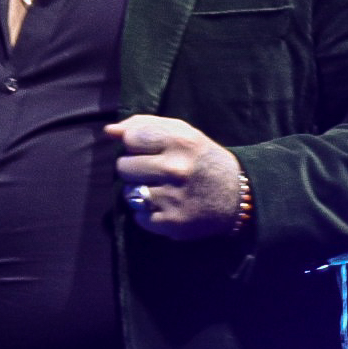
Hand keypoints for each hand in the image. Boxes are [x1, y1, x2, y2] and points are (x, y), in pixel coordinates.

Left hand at [106, 115, 243, 239]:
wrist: (238, 197)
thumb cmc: (203, 160)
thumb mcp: (183, 134)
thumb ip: (145, 126)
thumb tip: (109, 131)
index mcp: (180, 142)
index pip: (130, 138)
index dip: (134, 144)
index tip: (146, 150)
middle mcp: (176, 169)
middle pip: (123, 166)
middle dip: (133, 168)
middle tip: (153, 171)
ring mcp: (173, 198)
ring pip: (128, 193)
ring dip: (139, 191)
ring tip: (159, 189)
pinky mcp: (171, 223)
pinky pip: (138, 216)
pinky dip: (147, 213)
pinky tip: (165, 206)